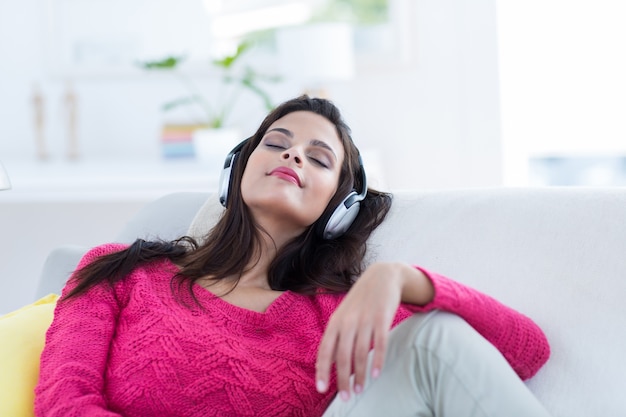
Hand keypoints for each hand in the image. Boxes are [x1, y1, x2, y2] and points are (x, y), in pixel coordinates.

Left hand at [315, 262, 420, 399]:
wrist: (381, 276)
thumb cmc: (360, 300)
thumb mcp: (344, 315)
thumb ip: (337, 337)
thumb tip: (330, 362)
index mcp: (335, 322)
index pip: (325, 350)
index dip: (322, 370)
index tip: (321, 389)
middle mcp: (348, 321)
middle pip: (343, 356)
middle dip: (343, 379)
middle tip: (345, 397)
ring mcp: (365, 320)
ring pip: (360, 353)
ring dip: (359, 374)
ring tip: (359, 390)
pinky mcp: (382, 318)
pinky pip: (380, 344)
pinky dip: (377, 360)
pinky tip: (376, 374)